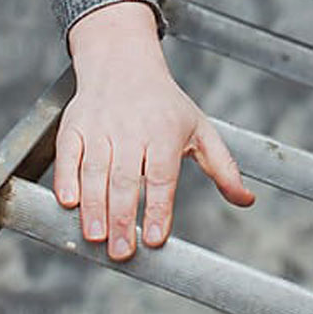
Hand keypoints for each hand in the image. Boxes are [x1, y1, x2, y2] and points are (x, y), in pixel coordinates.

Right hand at [54, 1, 254, 259]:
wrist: (123, 61)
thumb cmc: (164, 105)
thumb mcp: (200, 129)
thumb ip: (223, 167)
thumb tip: (246, 200)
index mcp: (165, 132)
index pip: (162, 175)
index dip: (158, 208)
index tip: (155, 239)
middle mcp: (132, 128)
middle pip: (125, 178)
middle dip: (122, 218)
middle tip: (122, 252)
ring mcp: (100, 127)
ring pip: (95, 170)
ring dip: (94, 206)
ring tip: (96, 237)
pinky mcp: (74, 126)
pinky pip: (67, 154)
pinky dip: (66, 178)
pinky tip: (68, 203)